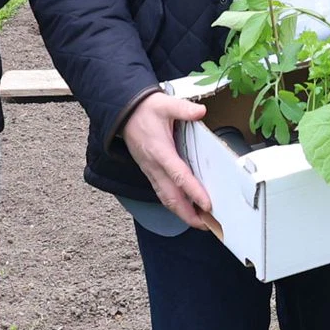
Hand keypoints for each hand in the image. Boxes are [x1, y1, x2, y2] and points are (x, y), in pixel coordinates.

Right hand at [121, 85, 218, 232]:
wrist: (122, 113)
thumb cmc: (144, 109)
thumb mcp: (164, 104)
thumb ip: (183, 109)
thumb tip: (201, 111)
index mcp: (160, 151)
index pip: (179, 176)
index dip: (193, 191)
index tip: (207, 205)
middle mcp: (154, 166)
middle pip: (171, 197)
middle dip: (188, 214)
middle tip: (207, 225)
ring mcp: (150, 171)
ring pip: (165, 198)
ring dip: (181, 213)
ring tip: (199, 222)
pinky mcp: (149, 172)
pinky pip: (161, 193)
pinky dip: (173, 204)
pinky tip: (184, 209)